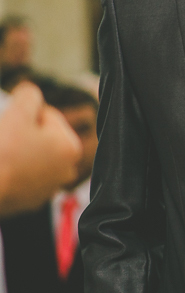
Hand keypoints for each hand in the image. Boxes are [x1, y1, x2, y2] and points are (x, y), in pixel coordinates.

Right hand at [0, 81, 82, 216]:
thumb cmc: (4, 152)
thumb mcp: (17, 114)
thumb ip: (29, 96)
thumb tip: (30, 92)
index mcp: (70, 147)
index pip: (48, 116)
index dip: (25, 113)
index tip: (9, 120)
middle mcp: (67, 169)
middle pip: (42, 138)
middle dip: (24, 133)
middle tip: (5, 133)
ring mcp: (49, 187)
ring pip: (32, 157)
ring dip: (19, 151)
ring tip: (4, 150)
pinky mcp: (30, 201)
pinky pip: (22, 177)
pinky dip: (13, 170)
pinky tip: (2, 168)